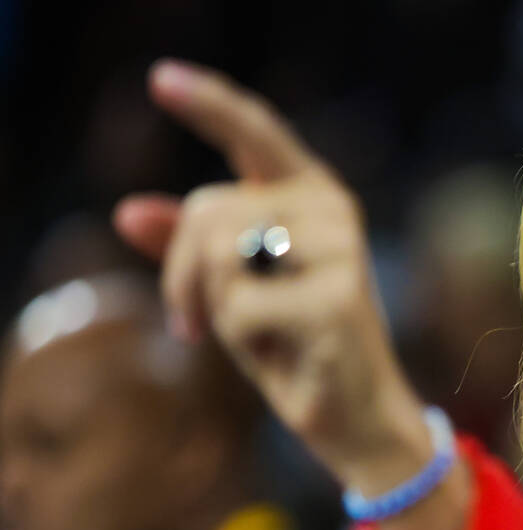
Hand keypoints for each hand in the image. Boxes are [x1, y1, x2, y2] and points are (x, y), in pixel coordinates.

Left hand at [113, 60, 425, 492]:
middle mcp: (332, 210)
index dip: (209, 103)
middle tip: (189, 325)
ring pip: (219, 252)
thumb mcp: (231, 290)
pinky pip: (239, 307)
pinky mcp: (337, 299)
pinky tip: (283, 353)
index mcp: (311, 196)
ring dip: (210, 306)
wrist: (353, 414)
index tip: (160, 79)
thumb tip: (126, 212)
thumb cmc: (293, 347)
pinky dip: (240, 341)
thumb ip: (188, 248)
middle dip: (180, 272)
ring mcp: (341, 251)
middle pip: (208, 210)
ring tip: (252, 335)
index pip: (255, 135)